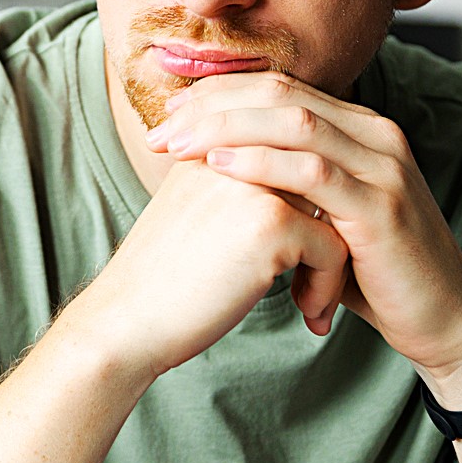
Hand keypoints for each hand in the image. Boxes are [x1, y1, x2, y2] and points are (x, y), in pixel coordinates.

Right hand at [62, 154, 350, 379]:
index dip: (310, 198)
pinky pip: (333, 248)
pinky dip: (328, 287)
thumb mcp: (195, 212)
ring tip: (315, 301)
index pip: (293, 150)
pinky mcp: (272, 221)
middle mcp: (235, 149)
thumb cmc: (160, 282)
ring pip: (336, 212)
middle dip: (331, 228)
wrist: (124, 322)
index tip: (309, 249)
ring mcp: (255, 182)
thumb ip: (237, 188)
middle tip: (322, 275)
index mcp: (213, 140)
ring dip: (333, 263)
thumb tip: (302, 196)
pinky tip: (308, 316)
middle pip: (319, 178)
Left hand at [145, 71, 461, 385]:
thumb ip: (288, 187)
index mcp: (361, 130)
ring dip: (225, 128)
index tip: (169, 114)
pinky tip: (219, 166)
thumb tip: (222, 169)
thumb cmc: (375, 275)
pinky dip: (260, 163)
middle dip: (212, 105)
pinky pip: (312, 171)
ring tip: (175, 144)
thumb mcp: (325, 217)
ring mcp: (384, 168)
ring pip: (293, 122)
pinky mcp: (381, 207)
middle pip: (281, 93)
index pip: (280, 88)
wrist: (441, 322)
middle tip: (160, 128)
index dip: (220, 94)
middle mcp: (377, 136)